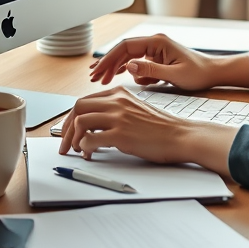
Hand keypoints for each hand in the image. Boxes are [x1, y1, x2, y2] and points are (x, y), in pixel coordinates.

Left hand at [57, 86, 236, 173]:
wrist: (181, 135)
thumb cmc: (161, 127)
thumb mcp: (136, 109)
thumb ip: (116, 110)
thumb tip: (93, 125)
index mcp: (120, 94)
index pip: (85, 100)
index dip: (72, 117)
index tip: (70, 131)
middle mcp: (117, 101)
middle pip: (78, 108)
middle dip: (68, 128)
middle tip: (67, 144)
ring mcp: (119, 117)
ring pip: (81, 122)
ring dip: (75, 139)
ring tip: (80, 151)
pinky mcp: (121, 135)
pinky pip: (90, 140)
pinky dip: (85, 148)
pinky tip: (90, 154)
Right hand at [89, 33, 238, 89]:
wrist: (213, 72)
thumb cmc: (198, 73)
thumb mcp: (174, 74)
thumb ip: (151, 70)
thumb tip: (129, 66)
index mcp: (157, 42)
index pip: (126, 47)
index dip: (109, 59)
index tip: (98, 71)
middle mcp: (154, 42)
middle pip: (124, 50)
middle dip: (108, 64)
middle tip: (94, 77)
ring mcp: (155, 49)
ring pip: (128, 56)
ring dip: (115, 67)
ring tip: (101, 79)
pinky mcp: (157, 57)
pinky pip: (136, 62)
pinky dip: (127, 70)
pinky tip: (118, 77)